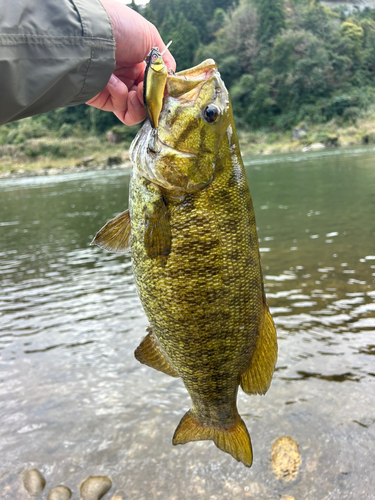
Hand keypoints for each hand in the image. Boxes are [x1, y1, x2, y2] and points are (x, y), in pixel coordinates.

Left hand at [86, 0, 174, 125]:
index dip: (160, 89)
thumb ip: (164, 60)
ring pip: (135, 111)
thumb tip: (171, 78)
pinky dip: (121, 96)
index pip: (154, 85)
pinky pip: (121, 109)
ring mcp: (115, 89)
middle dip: (151, 98)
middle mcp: (126, 76)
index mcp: (138, 63)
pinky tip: (113, 82)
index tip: (162, 87)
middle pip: (146, 101)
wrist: (93, 33)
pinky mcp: (103, 99)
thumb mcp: (151, 37)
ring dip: (139, 104)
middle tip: (146, 90)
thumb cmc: (121, 28)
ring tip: (135, 92)